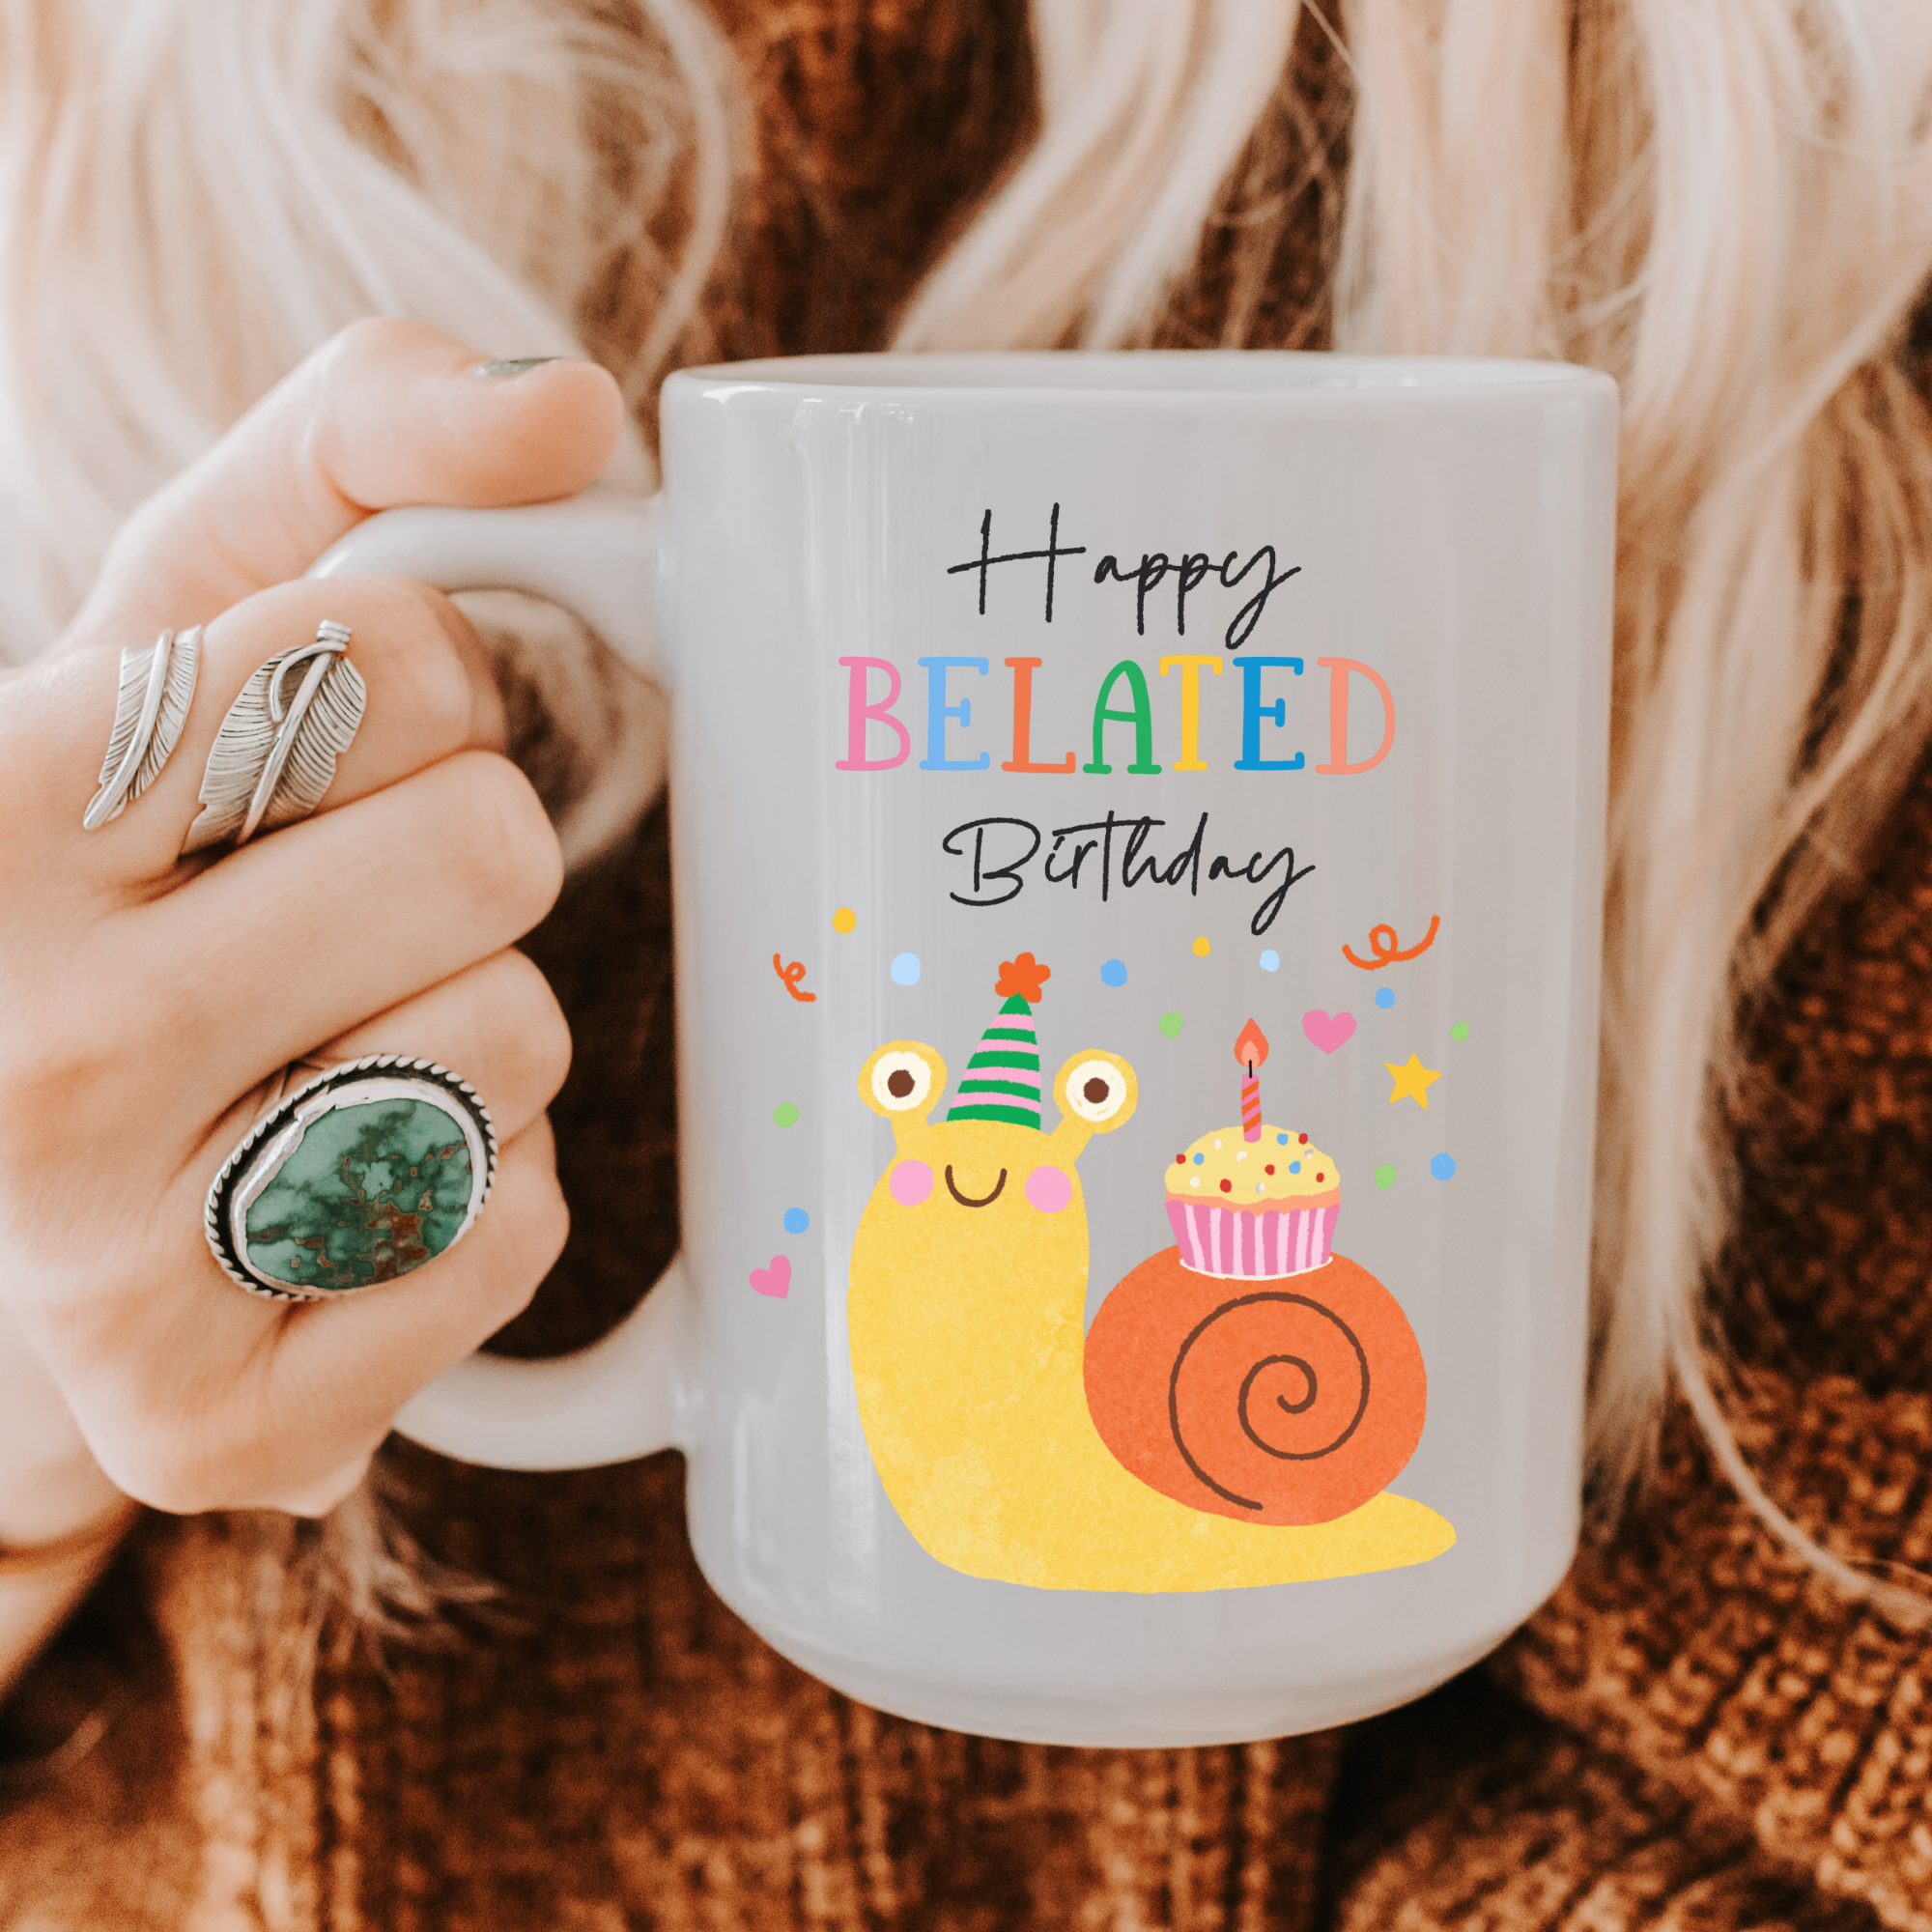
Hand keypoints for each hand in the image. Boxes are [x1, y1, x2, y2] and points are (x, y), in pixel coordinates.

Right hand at [0, 320, 624, 1516]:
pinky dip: (482, 1193)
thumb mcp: (183, 618)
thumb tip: (573, 409)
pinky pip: (516, 1231)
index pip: (407, 653)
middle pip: (489, 849)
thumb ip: (362, 445)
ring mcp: (108, 1269)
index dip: (421, 688)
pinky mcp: (221, 1426)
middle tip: (334, 912)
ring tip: (325, 1047)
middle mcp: (18, 1047)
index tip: (317, 754)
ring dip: (471, 1027)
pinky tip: (349, 1186)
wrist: (11, 1157)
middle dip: (458, 858)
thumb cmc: (127, 862)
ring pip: (514, 1043)